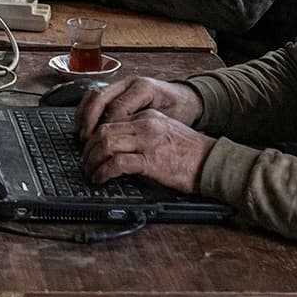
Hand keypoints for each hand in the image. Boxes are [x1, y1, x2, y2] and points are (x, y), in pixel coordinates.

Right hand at [75, 76, 203, 135]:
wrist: (186, 97)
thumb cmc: (179, 109)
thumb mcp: (169, 120)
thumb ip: (147, 127)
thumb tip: (125, 140)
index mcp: (143, 88)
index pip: (118, 107)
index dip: (108, 127)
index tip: (104, 144)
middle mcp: (129, 82)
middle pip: (101, 97)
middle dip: (90, 120)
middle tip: (87, 139)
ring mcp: (121, 84)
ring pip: (93, 94)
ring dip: (84, 114)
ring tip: (81, 133)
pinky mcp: (116, 89)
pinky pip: (94, 96)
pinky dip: (85, 110)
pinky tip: (82, 124)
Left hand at [82, 110, 214, 191]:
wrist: (212, 162)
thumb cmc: (190, 153)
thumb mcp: (164, 133)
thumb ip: (142, 135)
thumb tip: (119, 148)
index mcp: (147, 117)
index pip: (111, 120)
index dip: (94, 136)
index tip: (89, 149)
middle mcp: (145, 125)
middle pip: (103, 130)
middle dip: (88, 148)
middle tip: (85, 162)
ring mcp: (147, 142)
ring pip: (106, 143)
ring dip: (92, 160)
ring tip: (90, 171)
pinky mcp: (151, 161)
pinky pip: (117, 163)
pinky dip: (103, 171)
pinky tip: (100, 178)